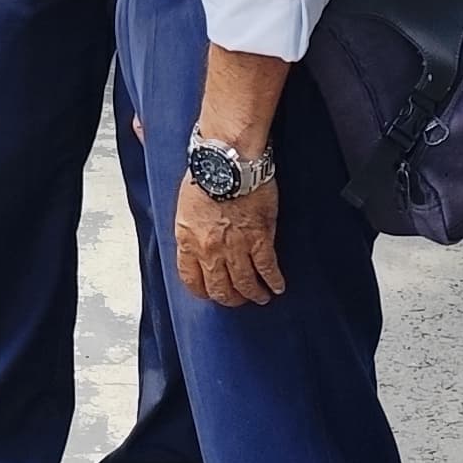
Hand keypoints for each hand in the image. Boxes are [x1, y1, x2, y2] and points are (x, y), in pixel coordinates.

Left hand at [174, 173, 285, 306]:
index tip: (209, 294)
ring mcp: (236, 247)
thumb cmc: (206, 173)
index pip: (191, 278)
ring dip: (253, 294)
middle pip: (219, 288)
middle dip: (230, 299)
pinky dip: (274, 281)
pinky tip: (277, 286)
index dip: (201, 291)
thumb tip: (196, 240)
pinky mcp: (259, 239)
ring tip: (260, 297)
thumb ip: (189, 226)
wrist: (227, 161)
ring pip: (245, 283)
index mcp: (188, 240)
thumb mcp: (185, 204)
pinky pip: (267, 268)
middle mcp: (210, 250)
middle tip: (237, 300)